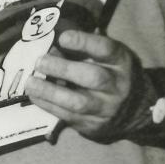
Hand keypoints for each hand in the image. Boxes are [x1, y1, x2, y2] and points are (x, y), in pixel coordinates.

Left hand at [27, 30, 151, 142]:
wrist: (134, 109)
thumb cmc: (111, 73)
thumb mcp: (105, 57)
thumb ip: (82, 50)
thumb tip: (50, 46)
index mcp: (120, 62)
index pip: (106, 49)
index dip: (84, 42)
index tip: (62, 38)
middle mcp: (117, 85)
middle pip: (93, 78)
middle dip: (63, 69)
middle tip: (39, 61)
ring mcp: (105, 108)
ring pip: (78, 102)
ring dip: (50, 92)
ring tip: (30, 82)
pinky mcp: (93, 125)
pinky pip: (67, 116)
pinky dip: (47, 104)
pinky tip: (34, 95)